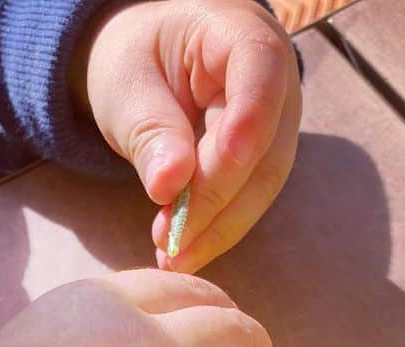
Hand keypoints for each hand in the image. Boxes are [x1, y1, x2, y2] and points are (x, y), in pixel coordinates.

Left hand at [78, 0, 300, 273]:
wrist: (147, 64)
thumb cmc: (136, 60)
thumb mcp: (127, 86)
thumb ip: (150, 131)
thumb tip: (169, 187)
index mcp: (242, 34)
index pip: (260, 76)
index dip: (243, 128)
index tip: (205, 176)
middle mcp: (276, 80)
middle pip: (263, 148)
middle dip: (215, 201)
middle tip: (172, 241)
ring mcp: (277, 124)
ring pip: (261, 185)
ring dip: (217, 228)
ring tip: (172, 256)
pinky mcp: (264, 162)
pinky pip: (248, 200)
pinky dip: (215, 230)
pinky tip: (183, 251)